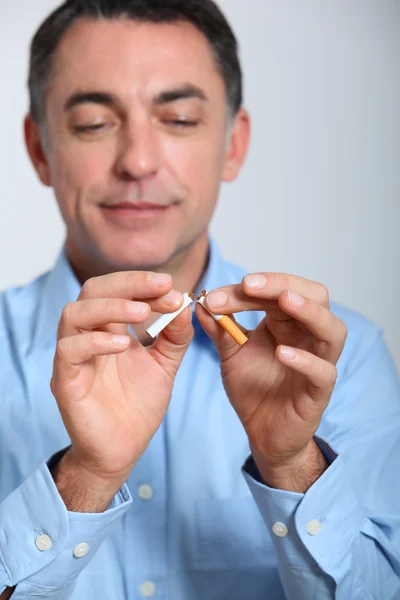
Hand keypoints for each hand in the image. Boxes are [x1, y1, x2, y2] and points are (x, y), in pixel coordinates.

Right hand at [50, 271, 192, 493]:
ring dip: (111, 306)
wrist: (122, 450)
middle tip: (161, 286)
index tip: (170, 286)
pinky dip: (96, 341)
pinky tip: (123, 345)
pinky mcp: (65, 381)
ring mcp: (73, 357)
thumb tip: (183, 304)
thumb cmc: (138, 405)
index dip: (142, 283)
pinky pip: (69, 351)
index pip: (116, 289)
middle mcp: (87, 336)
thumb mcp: (164, 364)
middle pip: (93, 290)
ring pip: (74, 314)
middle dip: (128, 283)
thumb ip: (174, 336)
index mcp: (108, 328)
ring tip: (142, 313)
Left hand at [196, 273, 346, 487]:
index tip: (214, 295)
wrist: (262, 433)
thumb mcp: (231, 354)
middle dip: (282, 284)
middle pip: (314, 296)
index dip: (248, 289)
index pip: (276, 292)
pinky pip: (323, 372)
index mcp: (287, 322)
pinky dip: (306, 360)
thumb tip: (200, 302)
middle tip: (250, 284)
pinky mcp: (319, 392)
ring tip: (284, 300)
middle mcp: (307, 336)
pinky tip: (283, 353)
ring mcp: (318, 363)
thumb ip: (219, 329)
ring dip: (310, 311)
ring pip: (332, 330)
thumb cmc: (253, 389)